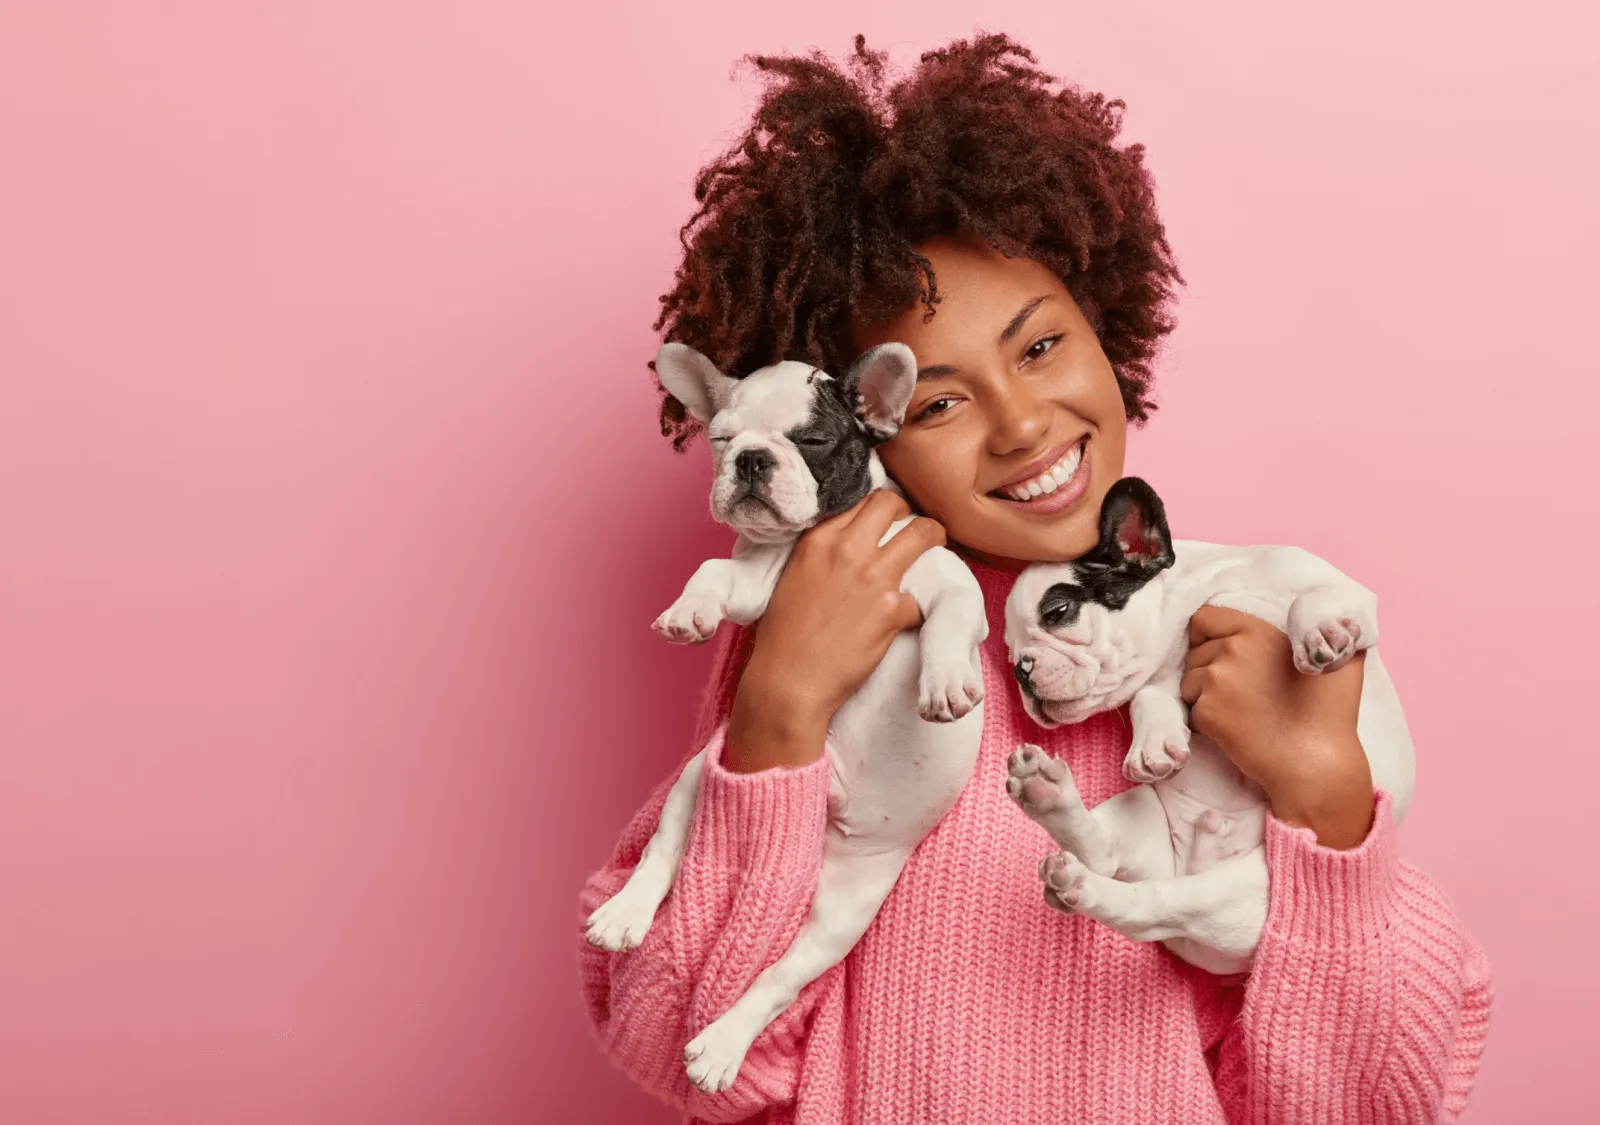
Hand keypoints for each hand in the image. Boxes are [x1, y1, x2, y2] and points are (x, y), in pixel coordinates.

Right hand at [724, 491, 946, 772]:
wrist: (789, 680)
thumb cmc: (784, 635)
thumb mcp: (793, 575)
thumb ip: (821, 551)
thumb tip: (850, 541)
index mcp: (818, 539)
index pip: (860, 500)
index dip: (880, 509)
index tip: (887, 521)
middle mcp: (846, 549)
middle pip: (892, 504)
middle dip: (910, 513)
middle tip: (914, 532)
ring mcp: (872, 578)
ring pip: (923, 534)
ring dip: (934, 540)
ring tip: (935, 554)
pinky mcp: (891, 610)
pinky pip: (922, 597)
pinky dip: (919, 608)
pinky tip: (909, 618)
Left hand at [1181, 606, 1374, 848]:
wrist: (1314, 764)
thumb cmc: (1331, 715)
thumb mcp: (1341, 660)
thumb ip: (1331, 633)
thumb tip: (1336, 621)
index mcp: (1257, 631)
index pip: (1204, 618)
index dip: (1206, 635)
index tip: (1219, 651)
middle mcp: (1232, 650)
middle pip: (1195, 652)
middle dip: (1209, 669)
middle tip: (1242, 693)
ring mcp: (1216, 681)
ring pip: (1190, 681)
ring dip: (1205, 695)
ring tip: (1241, 711)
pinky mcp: (1206, 711)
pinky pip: (1192, 709)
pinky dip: (1207, 721)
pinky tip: (1236, 729)